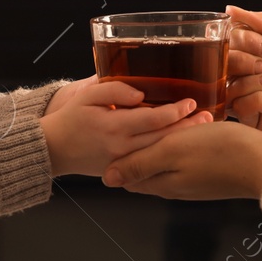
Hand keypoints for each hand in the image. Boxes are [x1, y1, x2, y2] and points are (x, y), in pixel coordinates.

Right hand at [39, 78, 211, 177]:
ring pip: (159, 152)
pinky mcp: (123, 171)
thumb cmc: (71, 119)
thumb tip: (140, 93)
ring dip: (181, 141)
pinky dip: (166, 154)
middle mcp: (122, 147)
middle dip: (187, 128)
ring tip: (201, 130)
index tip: (190, 103)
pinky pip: (149, 163)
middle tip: (208, 118)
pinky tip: (180, 146)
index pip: (152, 119)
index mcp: (114, 126)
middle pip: (162, 139)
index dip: (174, 112)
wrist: (54, 149)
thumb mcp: (88, 95)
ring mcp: (123, 162)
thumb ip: (114, 89)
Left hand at [102, 121, 261, 199]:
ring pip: (171, 157)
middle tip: (149, 114)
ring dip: (170, 136)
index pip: (127, 172)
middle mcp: (176, 186)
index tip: (122, 126)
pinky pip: (192, 154)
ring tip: (177, 114)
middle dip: (146, 140)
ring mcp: (196, 180)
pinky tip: (200, 123)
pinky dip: (190, 137)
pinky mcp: (214, 172)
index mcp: (161, 183)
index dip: (121, 151)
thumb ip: (139, 164)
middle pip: (148, 163)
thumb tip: (107, 178)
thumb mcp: (172, 152)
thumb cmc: (221, 154)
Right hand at [223, 6, 261, 187]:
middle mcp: (258, 73)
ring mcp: (256, 98)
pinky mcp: (258, 122)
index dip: (243, 40)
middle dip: (243, 61)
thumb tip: (230, 9)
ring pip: (227, 85)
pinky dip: (255, 102)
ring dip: (249, 82)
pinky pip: (237, 108)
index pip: (234, 39)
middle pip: (225, 62)